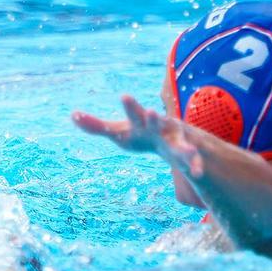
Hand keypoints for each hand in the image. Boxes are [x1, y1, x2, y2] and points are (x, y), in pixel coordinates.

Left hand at [72, 95, 204, 176]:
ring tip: (190, 152)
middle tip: (152, 112)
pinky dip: (197, 166)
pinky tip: (199, 175)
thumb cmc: (140, 134)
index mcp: (142, 121)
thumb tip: (72, 115)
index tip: (125, 96)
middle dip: (154, 118)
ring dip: (184, 147)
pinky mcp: (186, 154)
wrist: (171, 141)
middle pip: (156, 122)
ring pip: (181, 144)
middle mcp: (160, 127)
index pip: (134, 112)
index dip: (130, 105)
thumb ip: (96, 125)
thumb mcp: (118, 132)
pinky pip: (193, 161)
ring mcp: (176, 140)